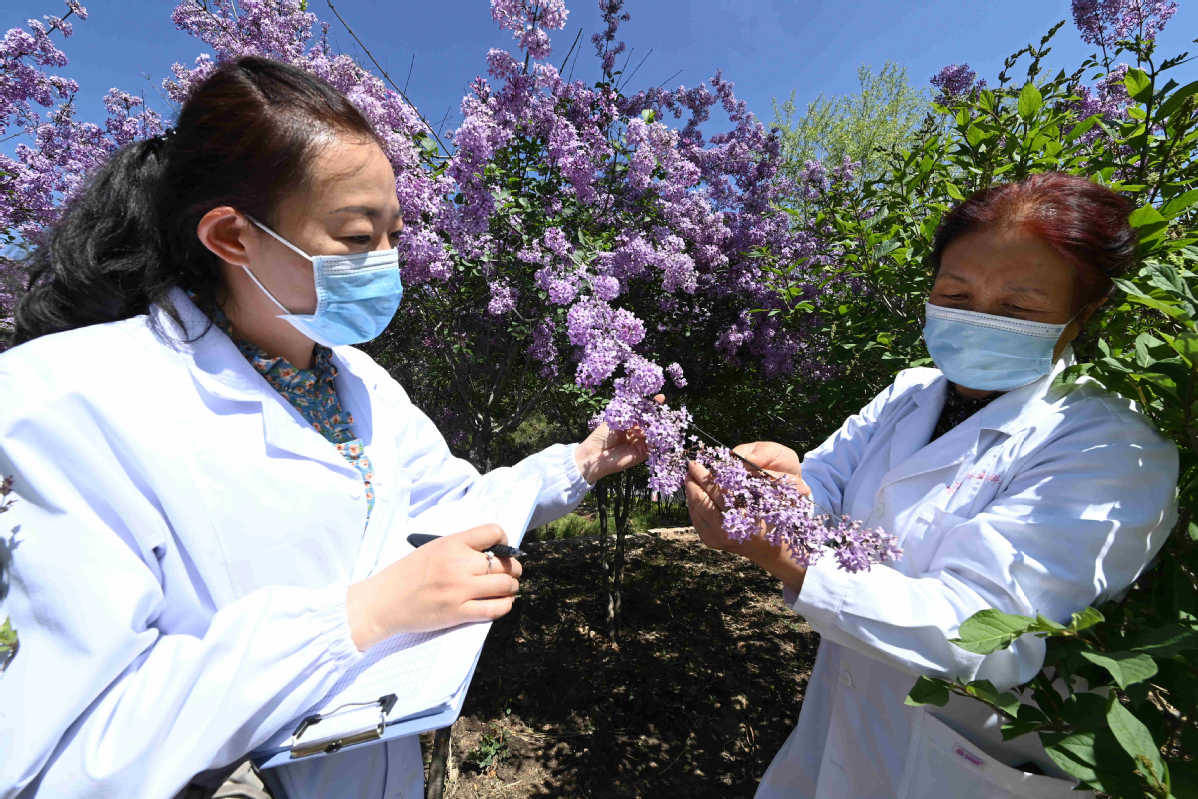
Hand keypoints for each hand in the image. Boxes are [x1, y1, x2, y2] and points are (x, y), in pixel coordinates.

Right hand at [345, 524, 521, 650]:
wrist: (383, 602)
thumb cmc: (406, 574)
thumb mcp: (432, 548)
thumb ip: (460, 547)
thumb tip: (492, 551)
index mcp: (451, 543)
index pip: (493, 532)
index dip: (504, 541)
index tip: (501, 549)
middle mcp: (458, 564)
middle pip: (505, 563)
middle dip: (513, 569)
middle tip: (511, 573)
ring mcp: (459, 589)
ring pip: (505, 586)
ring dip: (512, 587)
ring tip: (509, 589)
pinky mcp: (458, 613)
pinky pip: (495, 609)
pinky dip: (505, 606)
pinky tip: (503, 603)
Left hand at [573, 394, 663, 483]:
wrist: (594, 456)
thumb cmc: (601, 437)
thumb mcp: (616, 420)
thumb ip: (630, 414)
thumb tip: (643, 406)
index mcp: (629, 424)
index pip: (643, 413)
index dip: (651, 406)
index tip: (660, 398)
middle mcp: (636, 433)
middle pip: (650, 423)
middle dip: (657, 415)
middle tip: (663, 407)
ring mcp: (639, 443)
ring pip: (653, 434)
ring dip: (659, 426)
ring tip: (662, 418)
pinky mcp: (642, 454)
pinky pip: (653, 446)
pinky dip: (657, 439)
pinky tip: (658, 431)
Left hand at [683, 442, 808, 592]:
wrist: (771, 547)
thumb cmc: (773, 514)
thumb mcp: (770, 493)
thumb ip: (750, 477)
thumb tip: (728, 459)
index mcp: (742, 517)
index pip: (716, 490)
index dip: (704, 475)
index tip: (697, 462)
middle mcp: (726, 529)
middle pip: (701, 499)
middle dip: (693, 480)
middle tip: (690, 465)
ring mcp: (716, 537)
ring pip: (695, 508)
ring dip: (691, 490)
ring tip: (691, 476)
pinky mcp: (710, 540)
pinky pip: (695, 517)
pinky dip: (693, 502)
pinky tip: (695, 491)